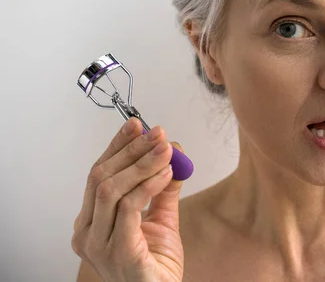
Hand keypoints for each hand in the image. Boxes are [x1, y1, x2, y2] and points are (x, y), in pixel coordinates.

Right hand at [71, 118, 184, 281]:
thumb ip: (163, 187)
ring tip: (167, 150)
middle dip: (131, 150)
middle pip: (102, 177)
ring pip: (112, 189)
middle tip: (157, 133)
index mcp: (91, 221)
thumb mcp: (161, 218)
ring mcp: (98, 244)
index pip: (98, 173)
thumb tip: (173, 152)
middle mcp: (87, 232)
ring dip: (142, 164)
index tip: (137, 125)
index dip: (117, 147)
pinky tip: (167, 173)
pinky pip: (129, 208)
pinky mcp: (118, 251)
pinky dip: (148, 185)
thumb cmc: (155, 264)